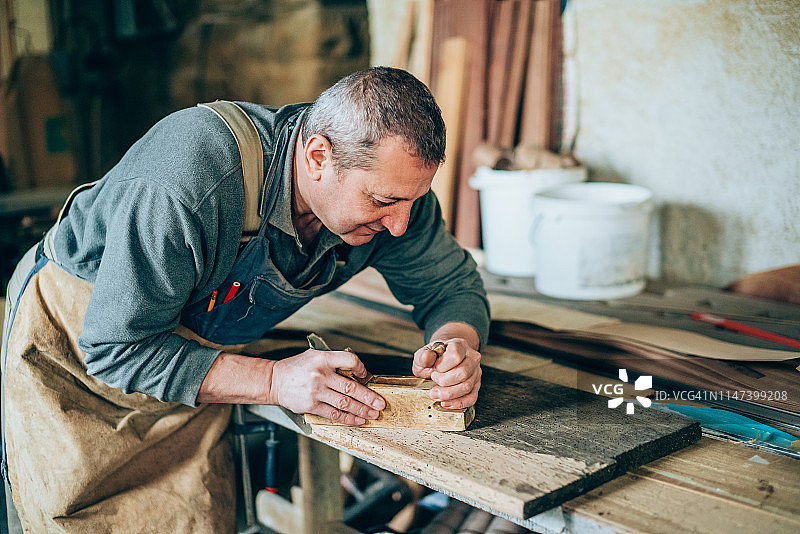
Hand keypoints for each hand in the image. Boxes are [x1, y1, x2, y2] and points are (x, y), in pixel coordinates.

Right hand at [269, 349, 385, 424]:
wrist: (274, 381)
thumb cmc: (296, 368)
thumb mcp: (314, 356)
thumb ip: (333, 362)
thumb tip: (356, 373)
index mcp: (323, 358)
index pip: (350, 360)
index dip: (361, 368)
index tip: (366, 376)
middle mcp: (320, 374)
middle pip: (350, 386)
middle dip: (369, 397)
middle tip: (380, 403)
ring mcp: (316, 391)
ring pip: (344, 403)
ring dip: (361, 410)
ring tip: (373, 413)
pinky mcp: (312, 405)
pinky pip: (334, 414)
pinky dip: (348, 418)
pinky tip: (358, 420)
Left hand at [412, 338, 481, 408]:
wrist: (444, 359)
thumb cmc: (435, 357)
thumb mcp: (424, 353)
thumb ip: (423, 356)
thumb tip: (428, 358)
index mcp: (459, 345)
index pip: (455, 355)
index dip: (442, 366)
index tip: (434, 369)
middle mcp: (471, 357)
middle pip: (463, 373)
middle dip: (445, 382)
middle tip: (433, 382)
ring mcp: (476, 372)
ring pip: (467, 386)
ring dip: (449, 394)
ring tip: (436, 394)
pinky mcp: (475, 385)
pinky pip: (471, 397)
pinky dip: (458, 403)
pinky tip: (447, 403)